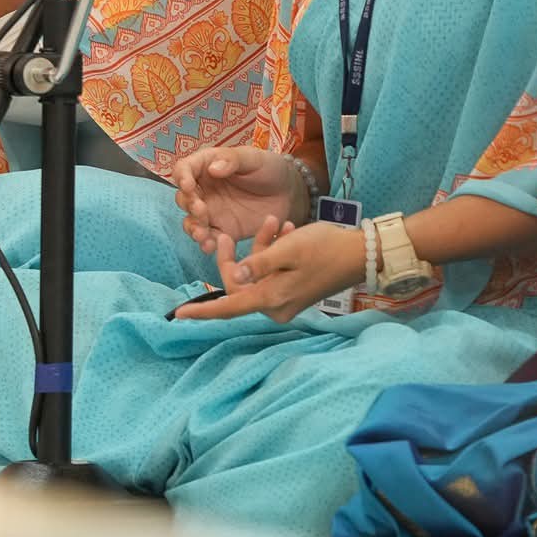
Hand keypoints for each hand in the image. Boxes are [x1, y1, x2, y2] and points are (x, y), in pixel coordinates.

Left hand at [170, 218, 362, 322]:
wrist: (359, 254)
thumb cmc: (324, 248)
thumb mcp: (288, 249)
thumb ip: (259, 262)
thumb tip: (235, 276)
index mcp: (271, 298)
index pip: (229, 307)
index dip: (202, 311)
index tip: (178, 314)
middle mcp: (276, 306)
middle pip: (240, 285)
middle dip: (236, 256)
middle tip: (231, 232)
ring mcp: (285, 300)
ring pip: (255, 275)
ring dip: (259, 248)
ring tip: (273, 221)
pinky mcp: (292, 291)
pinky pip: (271, 274)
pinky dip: (272, 253)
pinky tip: (284, 230)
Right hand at [173, 147, 304, 252]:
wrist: (289, 193)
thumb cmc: (270, 168)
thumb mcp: (254, 159)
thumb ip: (233, 160)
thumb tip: (212, 168)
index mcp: (207, 166)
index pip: (184, 169)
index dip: (182, 177)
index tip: (189, 185)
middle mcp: (205, 190)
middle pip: (184, 198)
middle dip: (189, 205)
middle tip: (202, 210)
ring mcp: (212, 212)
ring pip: (191, 221)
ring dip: (192, 228)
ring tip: (202, 234)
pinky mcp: (223, 230)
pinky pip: (208, 238)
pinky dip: (205, 243)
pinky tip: (210, 246)